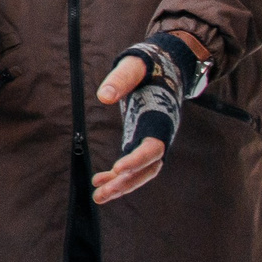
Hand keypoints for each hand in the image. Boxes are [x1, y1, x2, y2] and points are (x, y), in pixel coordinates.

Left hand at [90, 31, 208, 203]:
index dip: (137, 160)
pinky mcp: (142, 140)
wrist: (164, 65)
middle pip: (148, 168)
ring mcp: (152, 139)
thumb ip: (121, 78)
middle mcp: (160, 134)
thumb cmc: (148, 65)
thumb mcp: (134, 65)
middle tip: (100, 194)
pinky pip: (133, 165)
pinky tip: (98, 181)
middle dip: (126, 183)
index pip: (153, 148)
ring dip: (121, 185)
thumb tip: (104, 96)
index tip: (117, 169)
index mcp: (160, 119)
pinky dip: (117, 175)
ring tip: (97, 196)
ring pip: (141, 172)